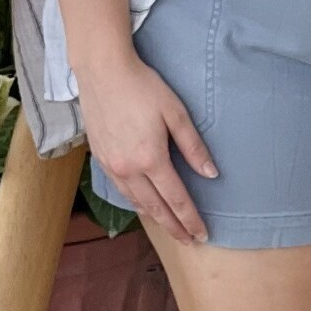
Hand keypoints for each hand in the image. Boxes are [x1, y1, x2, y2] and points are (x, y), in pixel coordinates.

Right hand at [78, 49, 216, 245]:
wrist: (102, 70)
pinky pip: (120, 189)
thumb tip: (211, 173)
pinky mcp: (100, 158)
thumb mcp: (175, 112)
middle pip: (156, 208)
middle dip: (174, 227)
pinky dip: (135, 202)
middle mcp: (129, 169)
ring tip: (169, 226)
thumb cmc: (142, 86)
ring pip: (136, 202)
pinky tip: (142, 203)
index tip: (202, 234)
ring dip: (154, 217)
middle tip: (189, 240)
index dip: (191, 219)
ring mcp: (111, 165)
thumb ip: (193, 146)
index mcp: (151, 158)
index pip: (176, 199)